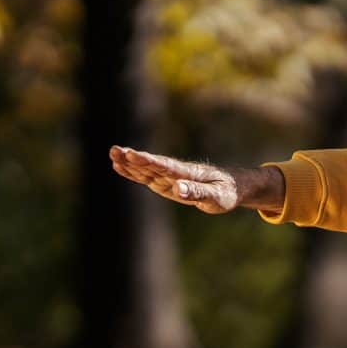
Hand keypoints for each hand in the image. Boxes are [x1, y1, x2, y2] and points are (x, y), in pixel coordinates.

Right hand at [110, 147, 274, 212]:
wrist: (234, 185)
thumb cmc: (228, 192)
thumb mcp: (217, 197)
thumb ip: (198, 192)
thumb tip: (178, 188)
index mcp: (189, 174)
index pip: (165, 167)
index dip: (148, 161)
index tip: (132, 154)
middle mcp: (177, 173)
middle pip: (152, 165)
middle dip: (133, 159)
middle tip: (114, 150)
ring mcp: (172, 177)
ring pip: (148, 170)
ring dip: (130, 163)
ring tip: (112, 153)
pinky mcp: (169, 183)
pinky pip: (149, 177)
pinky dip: (135, 173)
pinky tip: (121, 167)